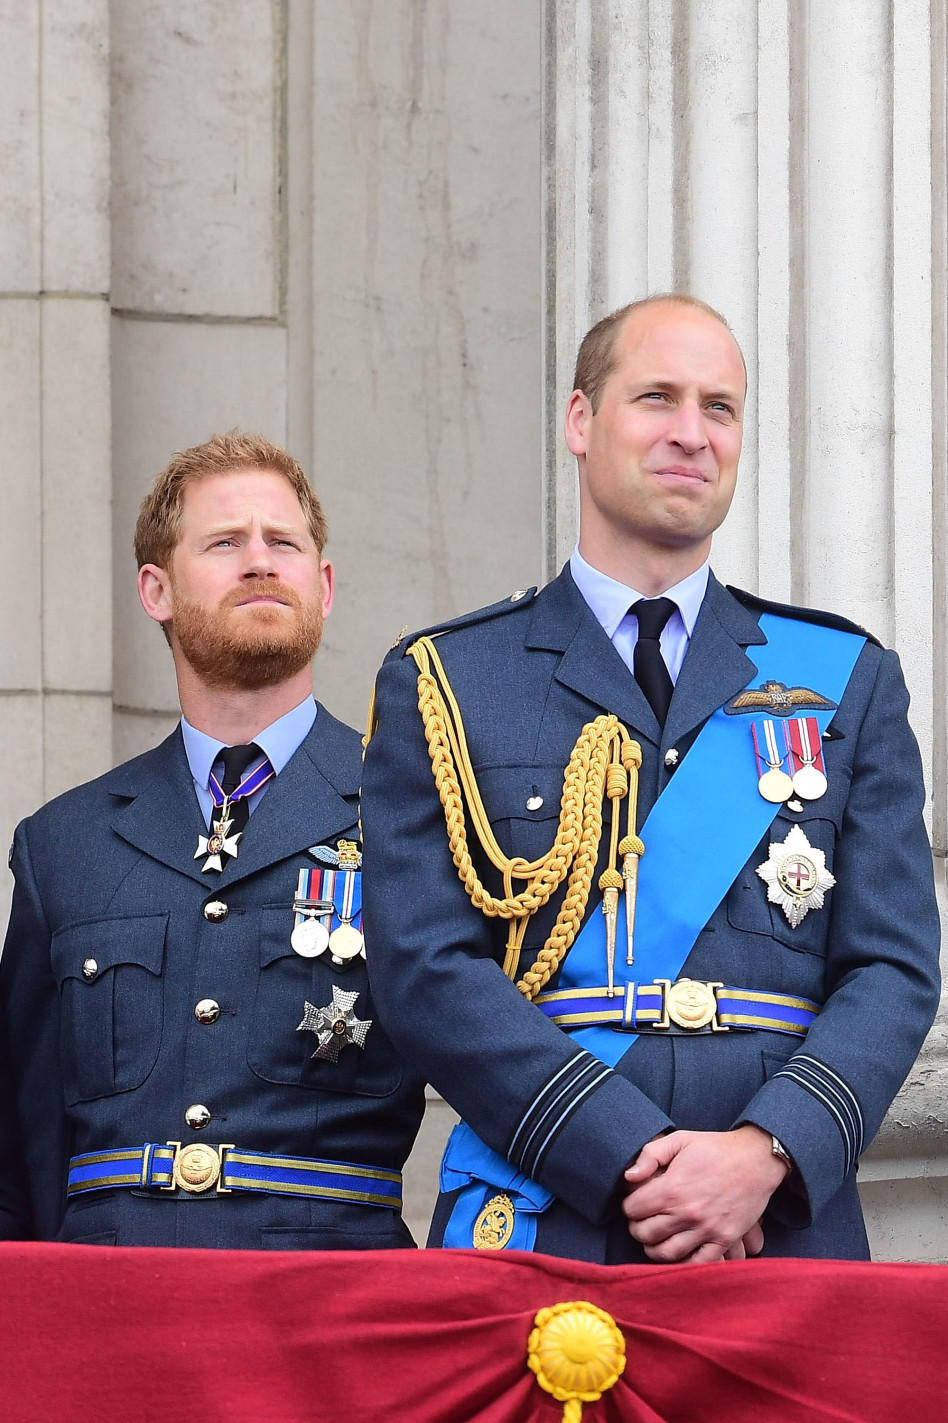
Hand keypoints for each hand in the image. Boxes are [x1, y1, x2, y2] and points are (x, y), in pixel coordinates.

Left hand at [622, 1126, 786, 1262]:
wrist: (756, 1159)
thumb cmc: (714, 1148)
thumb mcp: (679, 1140)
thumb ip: (649, 1155)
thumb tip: (628, 1177)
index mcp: (672, 1188)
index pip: (633, 1210)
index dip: (629, 1205)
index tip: (635, 1202)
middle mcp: (687, 1213)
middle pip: (645, 1234)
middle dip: (637, 1228)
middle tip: (642, 1221)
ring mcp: (707, 1229)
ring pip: (666, 1254)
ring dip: (654, 1248)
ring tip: (655, 1238)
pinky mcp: (724, 1240)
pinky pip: (698, 1263)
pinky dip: (683, 1263)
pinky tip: (678, 1253)